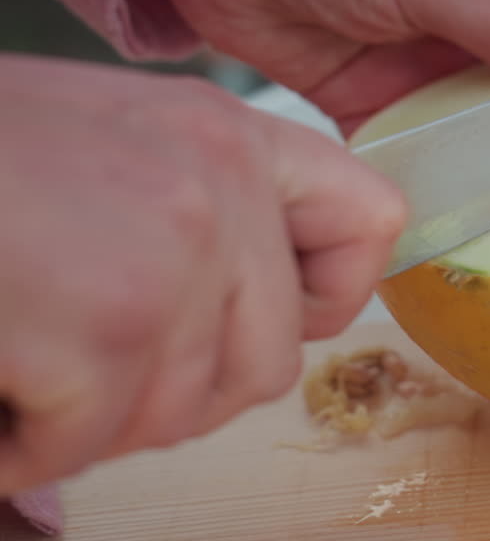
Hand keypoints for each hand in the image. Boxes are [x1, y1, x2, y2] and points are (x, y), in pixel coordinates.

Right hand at [0, 54, 404, 493]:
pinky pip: (86, 441)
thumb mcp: (108, 144)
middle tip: (87, 362)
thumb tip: (259, 331)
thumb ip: (199, 217)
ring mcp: (169, 251)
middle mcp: (217, 183)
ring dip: (92, 416)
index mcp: (226, 133)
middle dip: (178, 389)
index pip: (369, 222)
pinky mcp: (104, 322)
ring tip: (25, 352)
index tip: (272, 315)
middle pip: (270, 359)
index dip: (327, 294)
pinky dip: (23, 440)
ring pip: (182, 412)